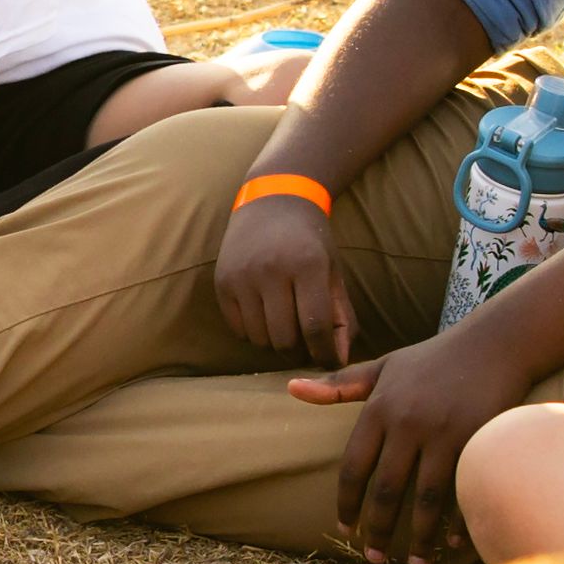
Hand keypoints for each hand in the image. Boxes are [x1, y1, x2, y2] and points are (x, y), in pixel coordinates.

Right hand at [213, 176, 352, 370]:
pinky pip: (239, 329)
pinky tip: (264, 315)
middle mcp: (271, 270)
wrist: (272, 202)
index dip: (324, 353)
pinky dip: (254, 332)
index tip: (328, 360)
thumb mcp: (333, 272)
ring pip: (260, 339)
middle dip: (298, 351)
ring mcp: (242, 276)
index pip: (315, 327)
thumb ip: (341, 317)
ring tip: (285, 325)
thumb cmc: (310, 242)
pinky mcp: (222, 282)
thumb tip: (337, 361)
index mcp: (307, 265)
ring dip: (275, 342)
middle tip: (305, 343)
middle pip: (284, 339)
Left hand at [301, 316, 532, 563]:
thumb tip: (291, 387)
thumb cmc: (433, 359)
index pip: (354, 467)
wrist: (496, 342)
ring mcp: (446, 432)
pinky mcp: (478, 440)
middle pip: (387, 490)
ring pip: (426, 499)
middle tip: (375, 558)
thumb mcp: (383, 366)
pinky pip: (463, 492)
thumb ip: (340, 385)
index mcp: (380, 408)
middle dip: (379, 529)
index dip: (347, 503)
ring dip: (419, 538)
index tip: (346, 529)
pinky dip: (457, 523)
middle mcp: (409, 422)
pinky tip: (450, 545)